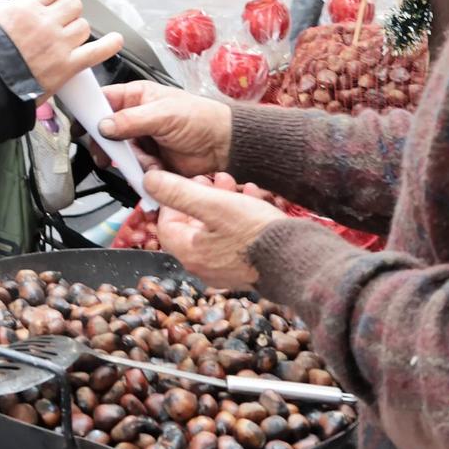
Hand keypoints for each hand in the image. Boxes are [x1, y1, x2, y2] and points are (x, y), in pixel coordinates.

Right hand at [0, 0, 122, 96]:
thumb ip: (8, 10)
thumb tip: (14, 5)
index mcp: (25, 6)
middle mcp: (45, 21)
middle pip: (73, 4)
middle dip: (67, 11)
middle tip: (57, 22)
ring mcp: (59, 44)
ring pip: (83, 26)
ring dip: (76, 31)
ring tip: (65, 40)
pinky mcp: (67, 66)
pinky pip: (97, 51)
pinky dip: (109, 46)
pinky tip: (115, 41)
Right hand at [99, 82, 231, 176]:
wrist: (223, 147)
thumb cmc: (201, 119)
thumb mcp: (164, 114)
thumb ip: (131, 120)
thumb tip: (104, 126)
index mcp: (138, 97)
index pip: (104, 100)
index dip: (90, 112)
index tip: (81, 126)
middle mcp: (136, 117)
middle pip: (106, 131)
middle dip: (106, 144)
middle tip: (106, 153)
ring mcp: (142, 140)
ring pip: (118, 152)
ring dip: (128, 160)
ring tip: (144, 160)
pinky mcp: (149, 160)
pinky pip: (133, 168)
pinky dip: (140, 171)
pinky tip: (154, 167)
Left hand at [144, 170, 285, 290]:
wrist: (298, 259)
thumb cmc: (256, 234)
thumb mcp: (213, 204)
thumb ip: (178, 192)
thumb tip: (149, 180)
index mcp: (190, 253)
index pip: (166, 223)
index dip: (174, 198)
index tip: (190, 182)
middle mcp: (204, 266)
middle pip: (191, 224)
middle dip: (203, 196)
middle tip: (217, 180)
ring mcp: (225, 268)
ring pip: (215, 227)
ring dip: (223, 202)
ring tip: (238, 186)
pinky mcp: (245, 265)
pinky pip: (234, 236)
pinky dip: (240, 215)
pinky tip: (254, 199)